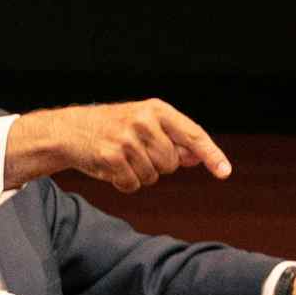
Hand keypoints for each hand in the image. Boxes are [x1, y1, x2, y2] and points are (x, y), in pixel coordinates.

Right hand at [48, 99, 231, 194]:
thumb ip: (173, 139)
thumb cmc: (114, 128)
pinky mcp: (111, 157)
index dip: (211, 155)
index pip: (193, 135)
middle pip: (171, 163)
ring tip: (122, 157)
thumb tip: (198, 157)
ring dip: (139, 174)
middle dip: (157, 164)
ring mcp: (126, 139)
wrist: (70, 130)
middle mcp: (143, 121)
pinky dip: (124, 183)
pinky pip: (133, 185)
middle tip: (136, 151)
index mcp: (157, 109)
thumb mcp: (145, 124)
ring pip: (153, 177)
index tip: (225, 172)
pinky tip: (111, 167)